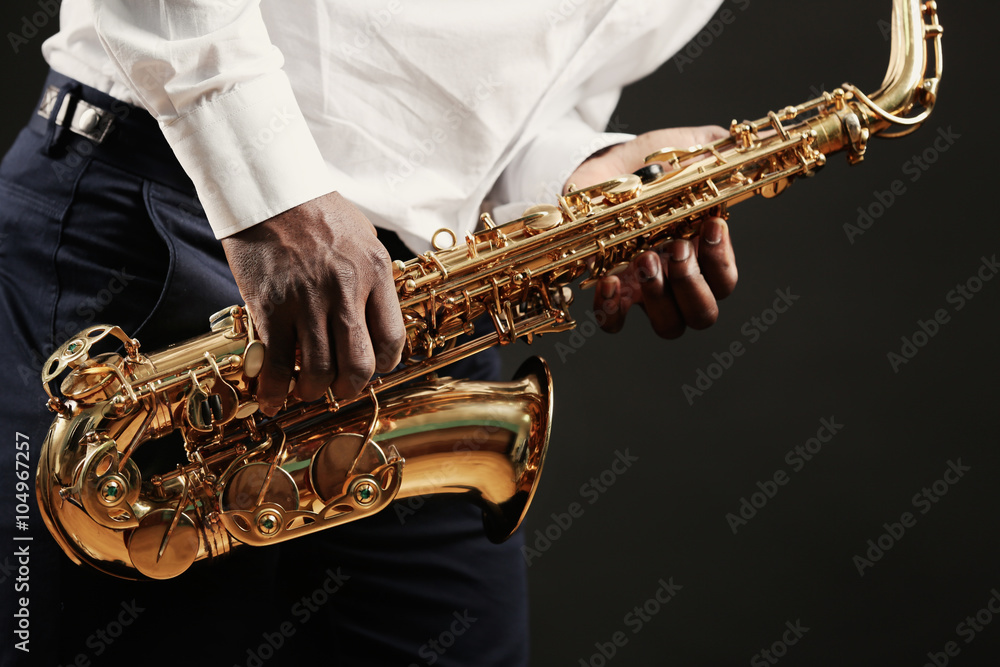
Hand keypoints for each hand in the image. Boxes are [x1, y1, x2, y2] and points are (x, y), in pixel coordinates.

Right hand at [221, 192, 405, 414]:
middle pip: (359, 365)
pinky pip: (276, 363)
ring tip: (306, 389)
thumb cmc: (317, 211)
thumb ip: (372, 279)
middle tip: (338, 386)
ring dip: (313, 390)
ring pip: (318, 370)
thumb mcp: (363, 238)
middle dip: (349, 387)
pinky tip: (271, 398)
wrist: (269, 189)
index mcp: (375, 273)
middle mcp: (346, 290)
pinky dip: (274, 389)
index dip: (382, 365)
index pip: (392, 340)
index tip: (369, 368)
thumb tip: (374, 318)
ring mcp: (307, 301)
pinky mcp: (270, 306)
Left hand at [565, 126, 737, 337]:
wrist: (600, 168)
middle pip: (703, 315)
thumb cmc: (646, 164)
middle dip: (692, 285)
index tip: (710, 226)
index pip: (725, 281)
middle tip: (675, 249)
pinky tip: (610, 282)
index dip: (722, 263)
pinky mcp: (611, 292)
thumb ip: (715, 147)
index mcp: (702, 252)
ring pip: (668, 326)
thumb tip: (744, 139)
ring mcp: (644, 291)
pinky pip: (615, 324)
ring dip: (659, 297)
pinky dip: (613, 311)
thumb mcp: (683, 147)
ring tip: (643, 259)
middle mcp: (677, 280)